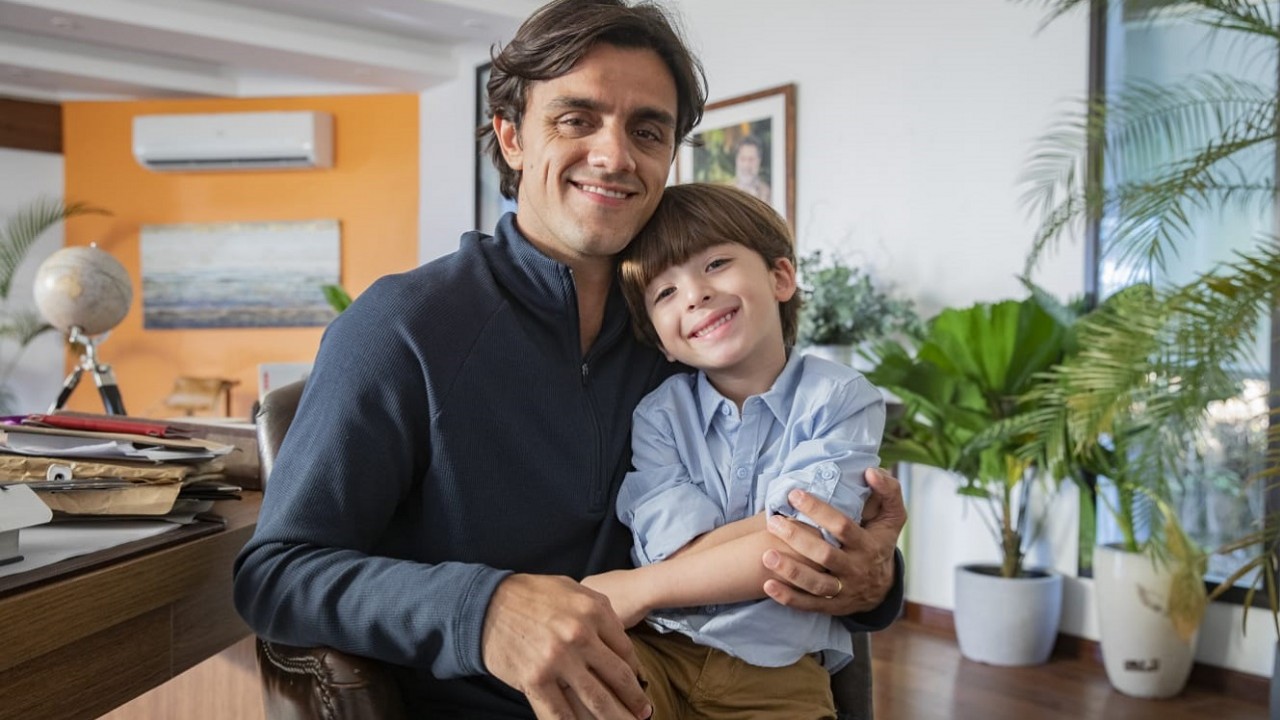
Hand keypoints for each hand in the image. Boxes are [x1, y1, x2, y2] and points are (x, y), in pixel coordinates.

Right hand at [481, 574, 652, 719]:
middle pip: (618, 678)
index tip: (639, 685)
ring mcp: (558, 660)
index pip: (626, 651)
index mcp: (594, 611)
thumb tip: (622, 640)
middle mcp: (580, 636)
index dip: (636, 673)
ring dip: (616, 719)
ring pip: (597, 701)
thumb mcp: (573, 589)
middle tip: (645, 713)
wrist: (486, 605)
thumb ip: (600, 610)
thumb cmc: (531, 595)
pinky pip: (562, 714)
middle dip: (634, 701)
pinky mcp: (536, 680)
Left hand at [762, 467, 905, 614]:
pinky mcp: (831, 606)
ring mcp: (843, 590)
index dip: (819, 510)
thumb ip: (887, 490)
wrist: (884, 588)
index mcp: (867, 545)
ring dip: (790, 571)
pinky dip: (788, 597)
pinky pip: (808, 604)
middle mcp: (855, 569)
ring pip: (815, 584)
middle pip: (825, 555)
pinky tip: (768, 585)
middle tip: (773, 522)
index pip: (842, 526)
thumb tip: (871, 471)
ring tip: (766, 555)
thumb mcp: (893, 517)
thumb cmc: (880, 542)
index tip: (794, 494)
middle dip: (798, 538)